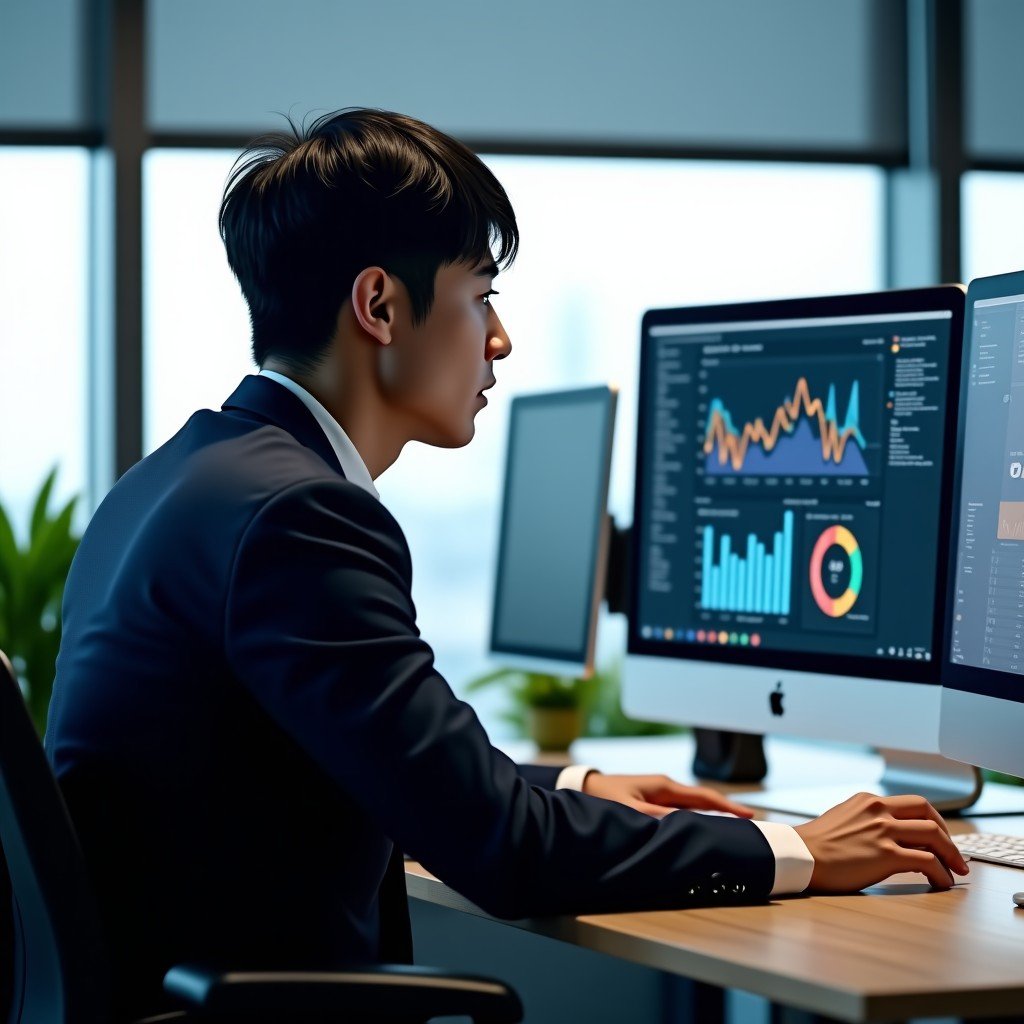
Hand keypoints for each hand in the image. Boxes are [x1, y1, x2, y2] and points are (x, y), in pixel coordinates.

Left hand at [581, 772, 755, 818]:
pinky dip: (697, 816)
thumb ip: (658, 817)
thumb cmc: (603, 798)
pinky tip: (702, 826)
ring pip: (694, 805)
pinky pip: (682, 809)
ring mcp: (660, 793)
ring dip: (713, 814)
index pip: (704, 798)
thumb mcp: (631, 810)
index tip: (750, 815)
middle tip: (750, 822)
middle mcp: (665, 787)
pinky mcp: (653, 800)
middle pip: (704, 800)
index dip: (728, 807)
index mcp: (664, 786)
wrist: (584, 787)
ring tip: (733, 826)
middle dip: (726, 810)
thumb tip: (685, 825)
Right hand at [794, 792, 969, 891]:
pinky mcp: (886, 854)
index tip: (939, 836)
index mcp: (868, 800)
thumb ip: (869, 821)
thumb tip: (892, 836)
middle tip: (954, 853)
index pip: (913, 804)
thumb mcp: (845, 819)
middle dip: (947, 834)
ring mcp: (883, 831)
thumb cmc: (817, 845)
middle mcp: (878, 810)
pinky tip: (941, 882)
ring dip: (951, 854)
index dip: (933, 820)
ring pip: (933, 835)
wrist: (800, 856)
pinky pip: (927, 861)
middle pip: (928, 814)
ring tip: (956, 870)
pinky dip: (941, 873)